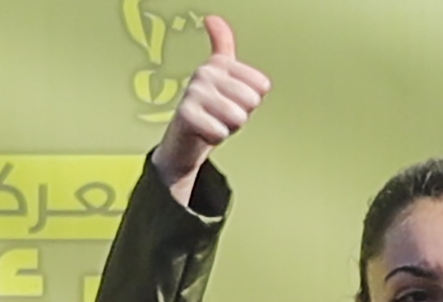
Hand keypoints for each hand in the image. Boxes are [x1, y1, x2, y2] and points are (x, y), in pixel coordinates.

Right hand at [148, 17, 269, 203]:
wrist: (182, 142)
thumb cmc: (208, 110)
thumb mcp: (223, 77)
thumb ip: (222, 45)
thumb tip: (211, 18)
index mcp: (219, 63)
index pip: (261, 86)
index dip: (251, 101)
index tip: (232, 101)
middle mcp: (205, 72)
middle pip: (251, 101)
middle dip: (240, 115)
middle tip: (221, 115)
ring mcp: (193, 92)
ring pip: (237, 117)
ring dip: (228, 127)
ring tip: (213, 122)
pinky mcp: (186, 114)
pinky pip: (220, 131)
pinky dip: (216, 138)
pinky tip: (204, 132)